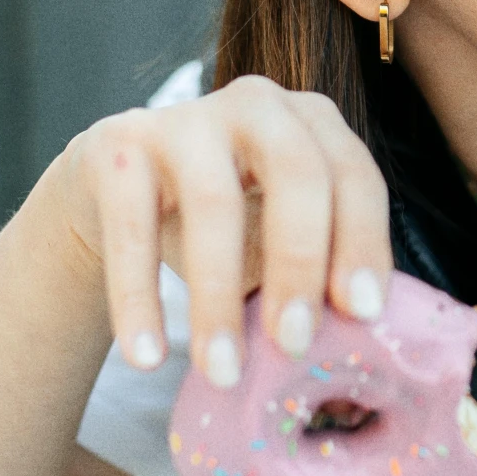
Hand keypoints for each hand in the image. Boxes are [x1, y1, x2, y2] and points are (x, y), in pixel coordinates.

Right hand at [50, 76, 391, 388]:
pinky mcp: (117, 144)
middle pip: (295, 173)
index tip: (364, 315)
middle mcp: (256, 104)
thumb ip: (319, 277)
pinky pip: (132, 227)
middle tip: (295, 346)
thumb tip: (354, 362)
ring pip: (213, 203)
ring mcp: (183, 117)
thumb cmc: (221, 227)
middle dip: (300, 263)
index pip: (354, 176)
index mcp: (313, 122)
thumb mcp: (279, 238)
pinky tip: (147, 357)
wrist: (112, 199)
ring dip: (219, 298)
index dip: (363, 242)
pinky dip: (138, 299)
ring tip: (222, 371)